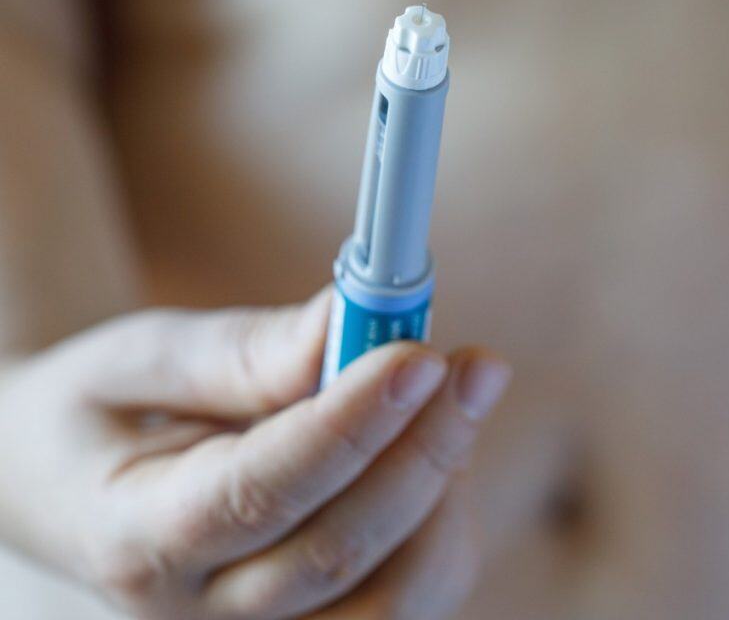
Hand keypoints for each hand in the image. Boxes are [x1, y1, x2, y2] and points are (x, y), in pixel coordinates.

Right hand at [0, 291, 509, 618]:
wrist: (70, 487)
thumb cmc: (105, 412)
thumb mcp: (140, 359)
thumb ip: (244, 351)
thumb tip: (351, 319)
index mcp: (138, 539)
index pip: (259, 493)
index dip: (350, 424)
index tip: (419, 354)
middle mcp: (201, 614)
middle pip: (338, 553)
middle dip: (424, 449)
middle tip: (475, 364)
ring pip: (394, 599)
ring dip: (444, 492)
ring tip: (451, 402)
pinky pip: (410, 602)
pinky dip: (444, 529)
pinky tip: (433, 455)